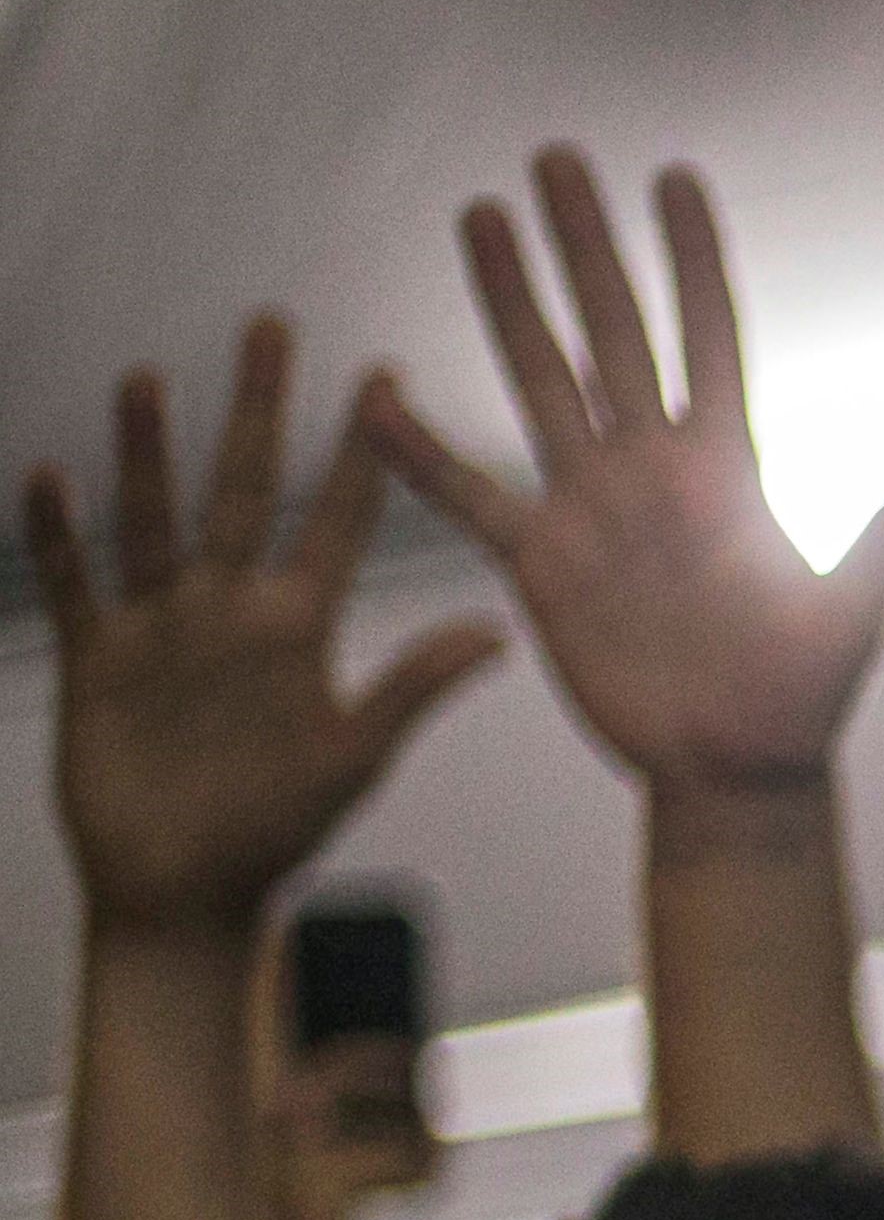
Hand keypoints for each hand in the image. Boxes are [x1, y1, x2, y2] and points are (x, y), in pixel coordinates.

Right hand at [19, 322, 501, 947]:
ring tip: (148, 377)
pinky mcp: (98, 659)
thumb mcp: (352, 757)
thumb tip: (499, 634)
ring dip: (148, 452)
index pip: (340, 518)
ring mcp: (162, 628)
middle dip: (257, 410)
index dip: (365, 452)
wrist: (189, 893)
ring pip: (155, 519)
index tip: (389, 375)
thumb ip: (413, 689)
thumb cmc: (279, 831)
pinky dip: (60, 537)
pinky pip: (76, 585)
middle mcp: (232, 610)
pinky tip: (49, 477)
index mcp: (302, 627)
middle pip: (244, 489)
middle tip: (270, 325)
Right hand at [359, 148, 883, 796]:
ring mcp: (594, 508)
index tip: (674, 179)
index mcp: (731, 469)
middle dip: (584, 248)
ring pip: (541, 380)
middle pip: (614, 333)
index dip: (692, 261)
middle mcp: (656, 469)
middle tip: (554, 158)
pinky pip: (472, 496)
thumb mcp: (857, 605)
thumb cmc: (806, 693)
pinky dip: (424, 452)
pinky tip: (380, 397)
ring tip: (481, 218)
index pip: (709, 338)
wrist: (740, 769)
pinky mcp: (543, 563)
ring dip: (510, 302)